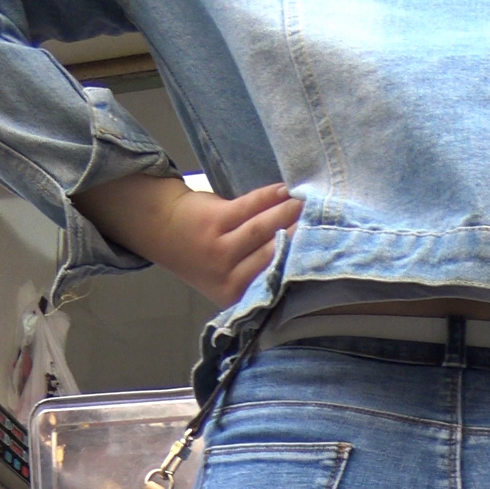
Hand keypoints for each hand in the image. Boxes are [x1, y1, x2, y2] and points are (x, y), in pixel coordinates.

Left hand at [72, 176, 302, 305]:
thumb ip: (261, 276)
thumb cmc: (208, 257)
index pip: (275, 280)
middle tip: (324, 224)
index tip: (323, 255)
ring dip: (289, 214)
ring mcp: (220, 249)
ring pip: (264, 229)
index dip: (299, 266)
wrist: (165, 230)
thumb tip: (304, 262)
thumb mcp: (233, 280)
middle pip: (275, 254)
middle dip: (300, 238)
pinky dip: (271, 197)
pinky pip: (251, 206)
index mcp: (237, 296)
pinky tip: (285, 192)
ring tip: (307, 205)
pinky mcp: (215, 221)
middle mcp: (229, 278)